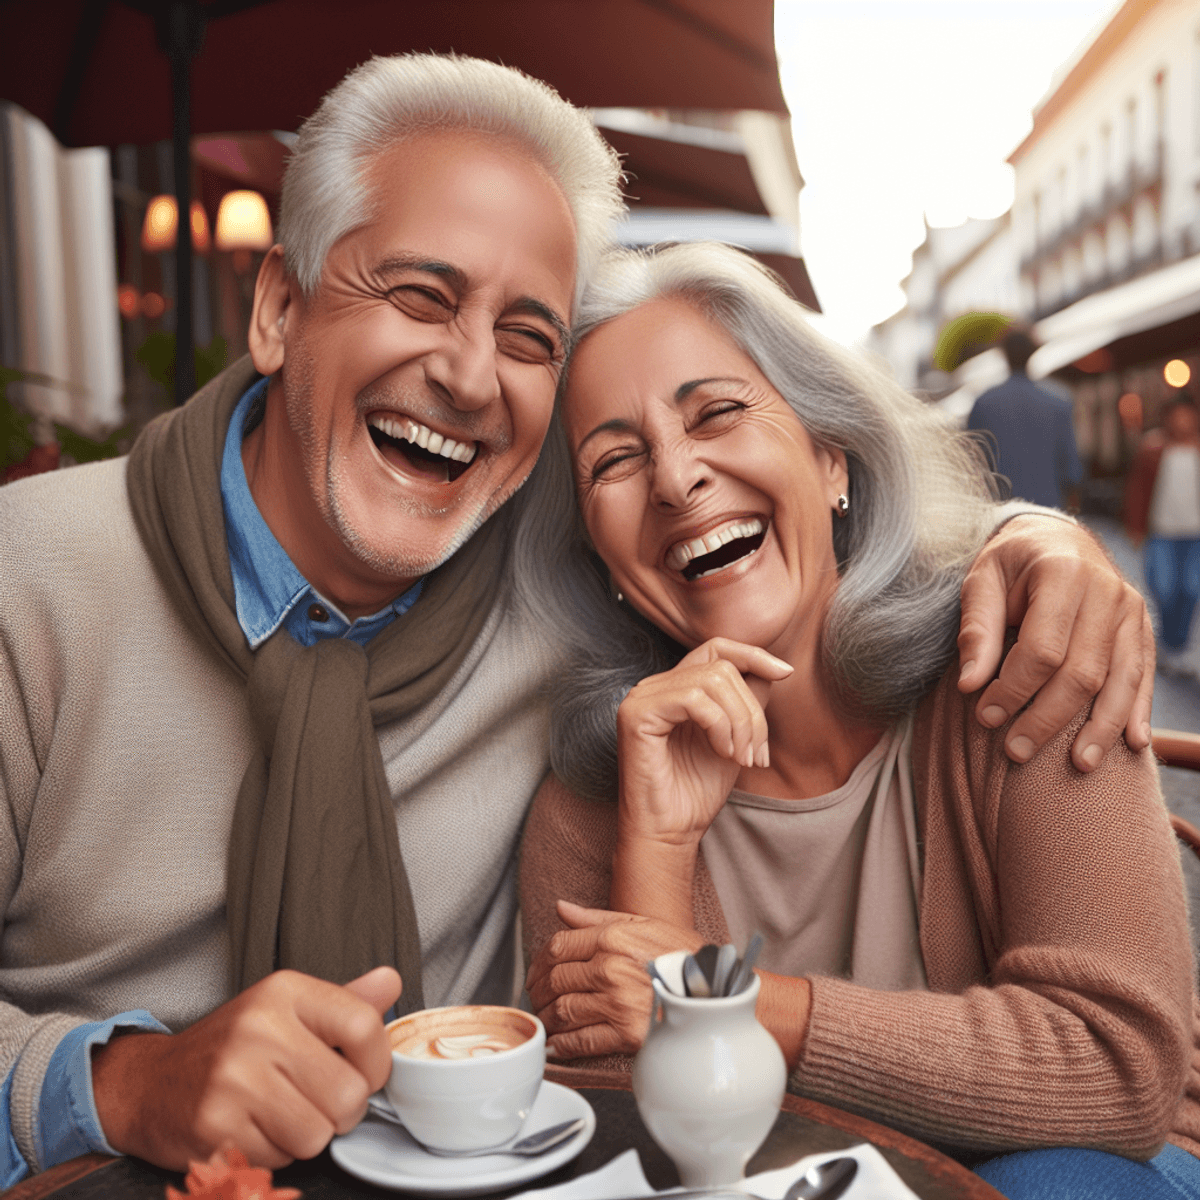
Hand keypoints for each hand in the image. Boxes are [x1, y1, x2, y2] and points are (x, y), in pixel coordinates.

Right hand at [92, 966, 401, 1169]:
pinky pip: (280, 1158)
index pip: (364, 1026)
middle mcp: (259, 1027)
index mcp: (284, 991)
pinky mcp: (213, 1124)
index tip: (365, 1073)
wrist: (151, 1084)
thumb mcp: (287, 1009)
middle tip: (316, 1102)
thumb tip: (391, 983)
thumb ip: (344, 1002)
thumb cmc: (233, 1047)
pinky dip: (274, 1153)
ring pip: (318, 1134)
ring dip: (308, 1136)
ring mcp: (233, 1077)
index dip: (378, 1063)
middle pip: (348, 1092)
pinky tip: (252, 1129)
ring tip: (280, 1114)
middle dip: (342, 1111)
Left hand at [525, 901, 703, 1058]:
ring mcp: (617, 1001)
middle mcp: (611, 968)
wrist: (717, 992)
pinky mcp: (626, 1034)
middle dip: (537, 992)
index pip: (557, 947)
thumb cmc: (682, 955)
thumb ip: (596, 917)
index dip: (538, 962)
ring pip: (561, 1010)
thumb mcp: (643, 923)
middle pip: (554, 979)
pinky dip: (561, 1045)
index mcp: (613, 937)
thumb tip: (561, 908)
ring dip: (546, 1019)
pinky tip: (557, 1044)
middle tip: (535, 999)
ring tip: (545, 1020)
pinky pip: (580, 1040)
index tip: (536, 973)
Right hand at [617, 638, 792, 844]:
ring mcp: (642, 698)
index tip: (785, 673)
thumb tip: (773, 670)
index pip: (716, 648)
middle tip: (757, 755)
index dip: (752, 655)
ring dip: (740, 722)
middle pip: (722, 667)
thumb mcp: (736, 739)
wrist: (670, 832)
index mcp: (674, 688)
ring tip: (741, 758)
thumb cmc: (697, 791)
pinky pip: (693, 700)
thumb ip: (747, 702)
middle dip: (752, 710)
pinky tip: (722, 753)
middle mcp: (654, 686)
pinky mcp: (636, 714)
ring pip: (712, 680)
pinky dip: (719, 726)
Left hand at [956, 515, 1153, 770]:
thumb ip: (976, 631)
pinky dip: (1138, 711)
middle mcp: (1106, 592)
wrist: (1054, 538)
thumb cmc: (1010, 564)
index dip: (1013, 688)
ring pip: (1119, 680)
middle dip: (1047, 718)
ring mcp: (1130, 611)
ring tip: (1077, 765)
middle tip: (1015, 751)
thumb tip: (969, 686)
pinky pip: (1143, 675)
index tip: (984, 716)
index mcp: (1062, 573)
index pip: (1041, 649)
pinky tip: (1132, 745)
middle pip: (1081, 672)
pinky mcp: (1142, 628)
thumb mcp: (981, 582)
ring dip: (1099, 727)